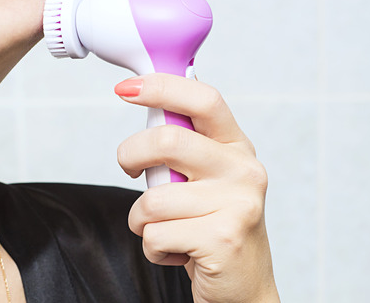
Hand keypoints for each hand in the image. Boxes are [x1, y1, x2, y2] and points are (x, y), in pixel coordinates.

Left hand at [115, 73, 279, 302]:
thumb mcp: (206, 176)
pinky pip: (156, 235)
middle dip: (130, 154)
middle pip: (168, 140)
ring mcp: (238, 205)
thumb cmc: (213, 225)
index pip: (204, 100)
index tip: (125, 89)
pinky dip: (153, 249)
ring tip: (164, 229)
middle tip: (129, 167)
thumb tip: (144, 93)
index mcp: (237, 146)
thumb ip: (184, 142)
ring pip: (153, 198)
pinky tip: (177, 252)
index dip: (161, 87)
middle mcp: (244, 170)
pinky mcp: (223, 239)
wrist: (243, 286)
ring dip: (141, 220)